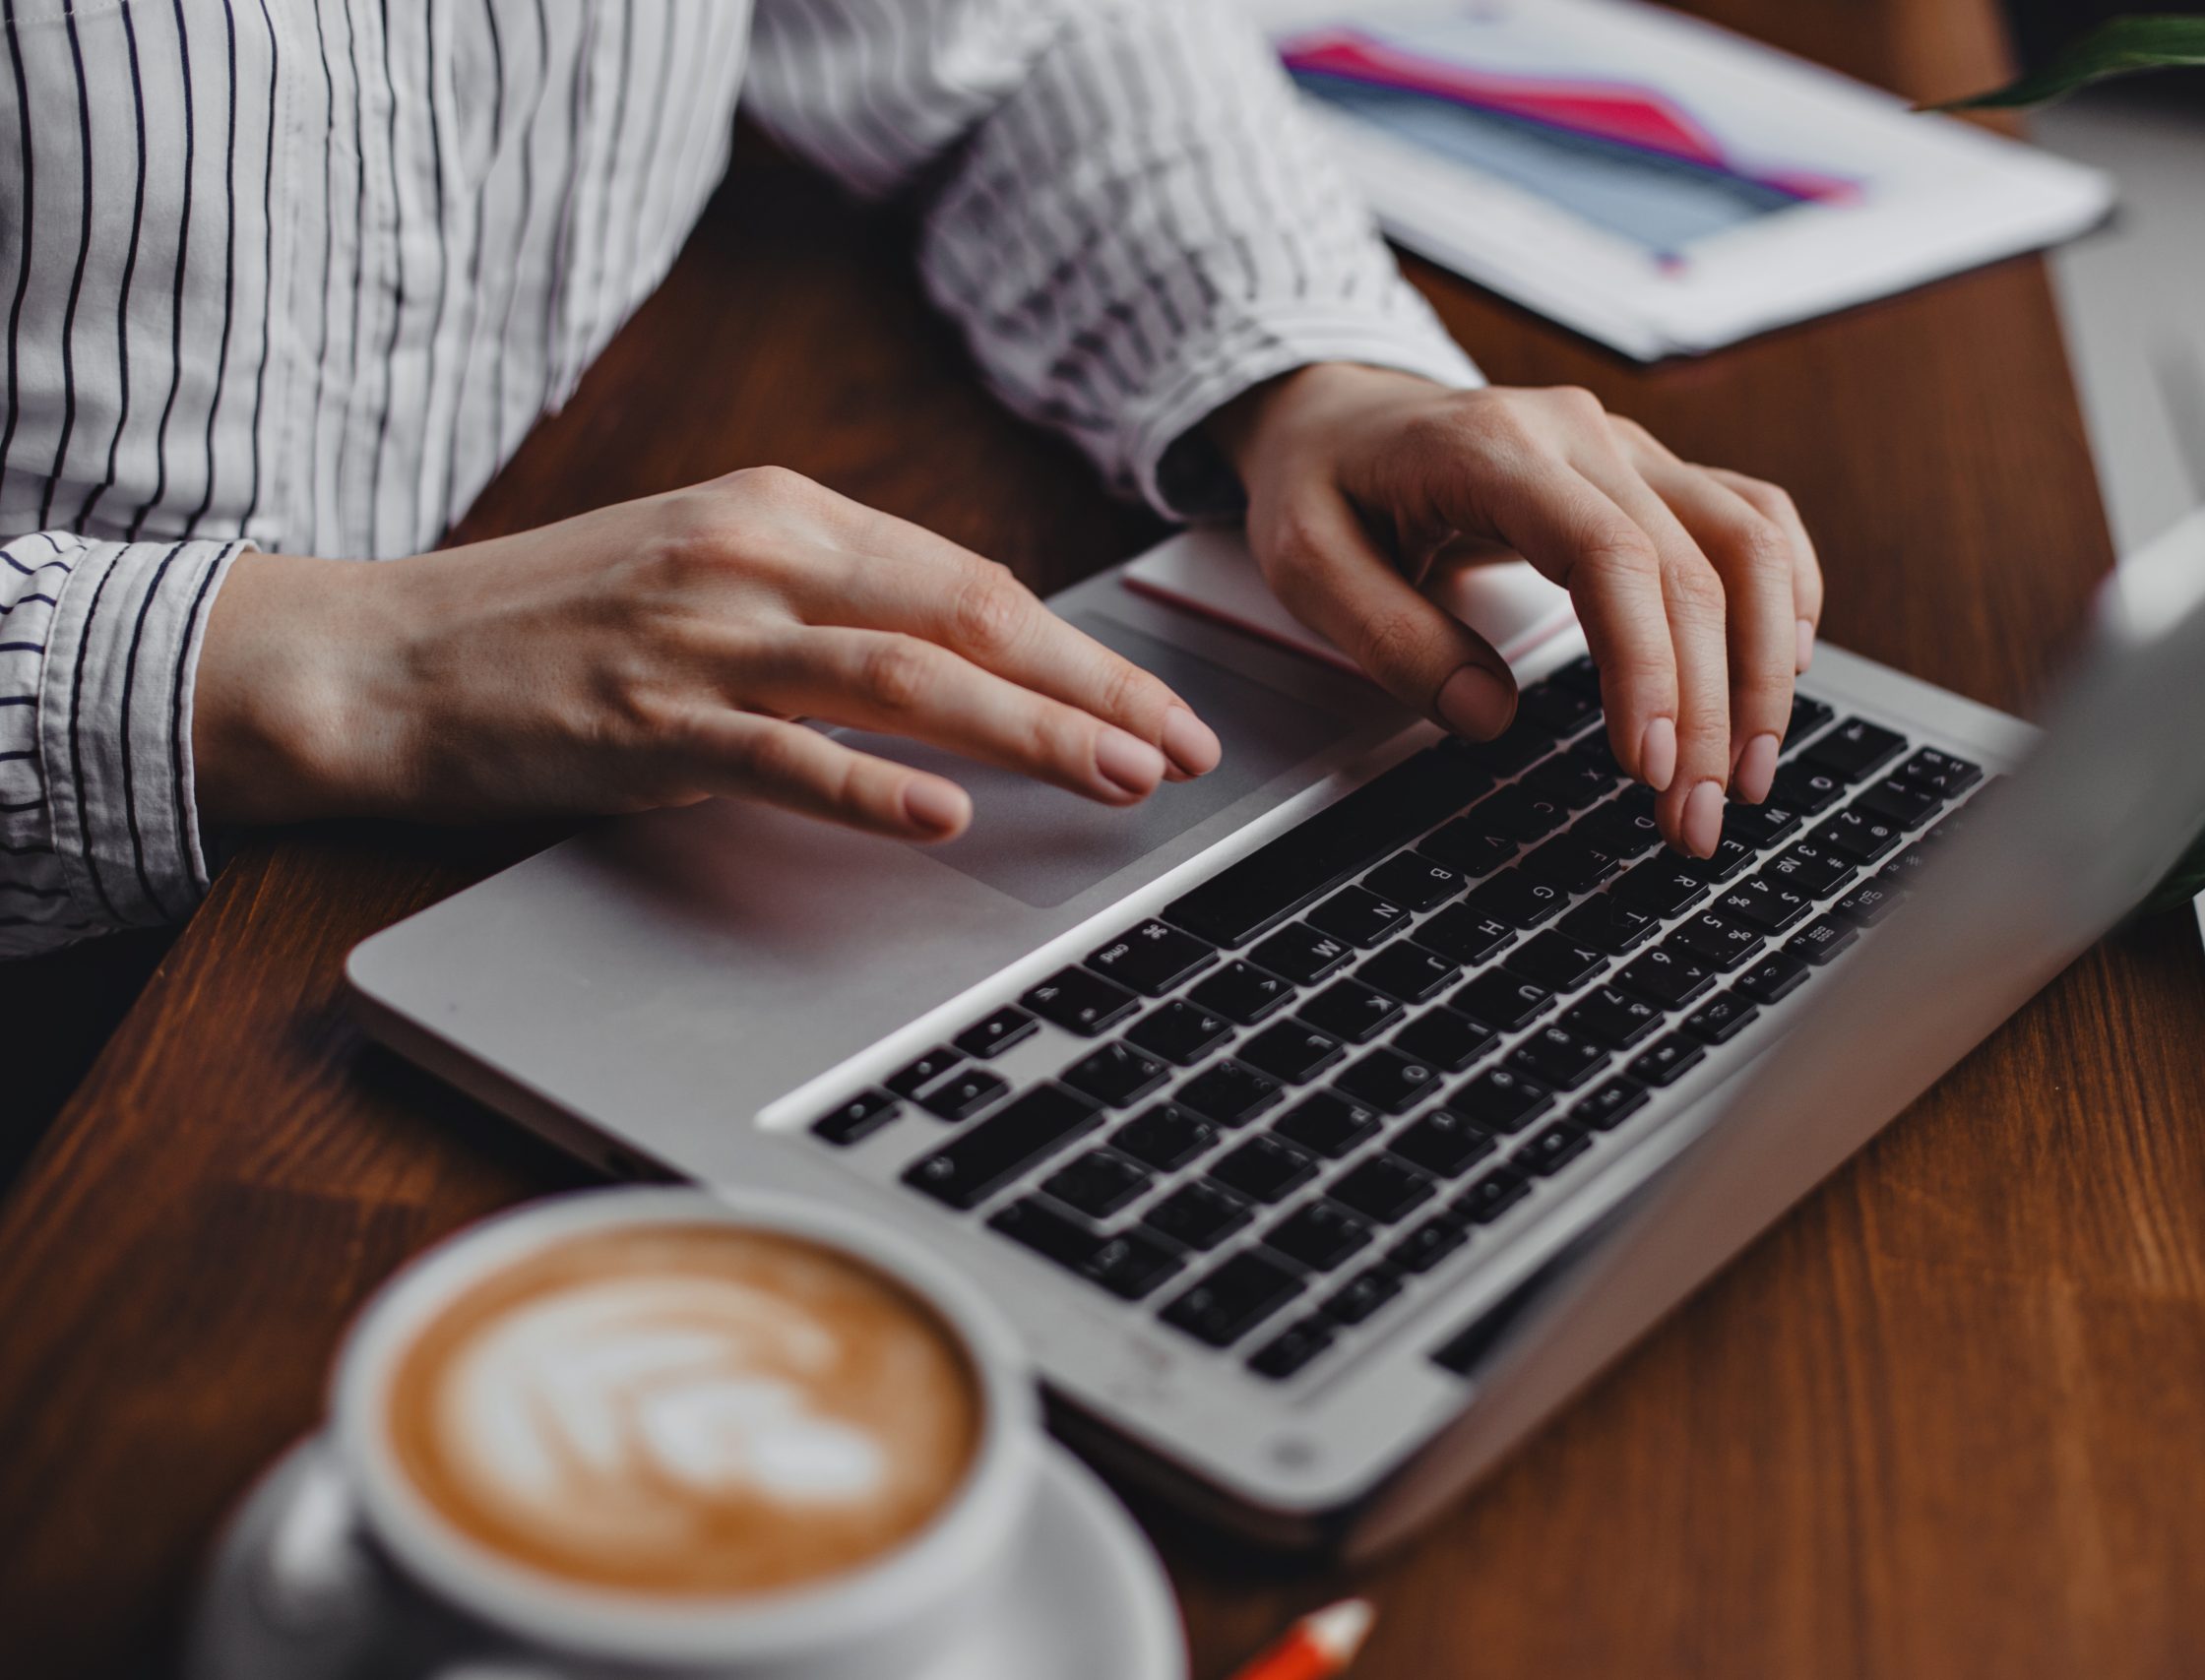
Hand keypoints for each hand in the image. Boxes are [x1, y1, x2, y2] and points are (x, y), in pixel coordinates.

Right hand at [193, 467, 1221, 837]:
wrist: (388, 659)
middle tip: (1182, 746)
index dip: (1081, 646)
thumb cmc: (558, 623)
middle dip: (1093, 687)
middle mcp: (757, 558)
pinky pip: (782, 755)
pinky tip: (945, 813)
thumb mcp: (709, 572)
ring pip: (904, 679)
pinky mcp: (647, 723)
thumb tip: (973, 662)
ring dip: (1028, 731)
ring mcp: (702, 638)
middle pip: (967, 619)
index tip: (1158, 699)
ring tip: (1117, 777)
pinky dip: (869, 785)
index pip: (972, 581)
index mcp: (784, 512)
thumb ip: (833, 603)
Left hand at [1210, 365, 1822, 856]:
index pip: (1611, 555)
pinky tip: (1786, 672)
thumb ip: (1391, 639)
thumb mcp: (1309, 564)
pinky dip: (1786, 596)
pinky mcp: (1653, 473)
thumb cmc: (1324, 486)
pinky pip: (1754, 518)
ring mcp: (1629, 449)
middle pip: (1692, 569)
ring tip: (1748, 773)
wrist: (1339, 414)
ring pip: (1747, 543)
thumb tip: (1489, 716)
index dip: (1647, 666)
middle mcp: (1582, 436)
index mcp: (1496, 449)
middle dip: (1709, 709)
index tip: (1652, 765)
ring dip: (1764, 668)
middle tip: (1698, 819)